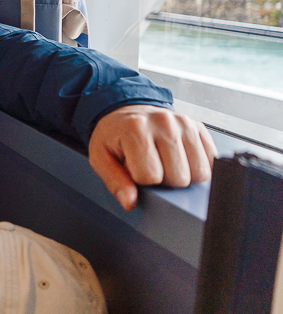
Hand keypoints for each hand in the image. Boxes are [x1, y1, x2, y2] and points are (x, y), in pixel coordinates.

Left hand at [89, 104, 217, 210]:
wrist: (125, 111)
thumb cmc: (114, 135)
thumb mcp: (101, 157)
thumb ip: (114, 181)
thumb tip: (129, 202)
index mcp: (135, 128)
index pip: (150, 176)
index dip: (141, 180)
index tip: (134, 169)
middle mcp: (164, 122)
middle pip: (179, 177)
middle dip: (164, 180)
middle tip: (151, 166)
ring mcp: (184, 123)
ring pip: (200, 173)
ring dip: (183, 175)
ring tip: (165, 162)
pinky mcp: (198, 127)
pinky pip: (212, 161)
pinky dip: (197, 166)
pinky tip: (179, 158)